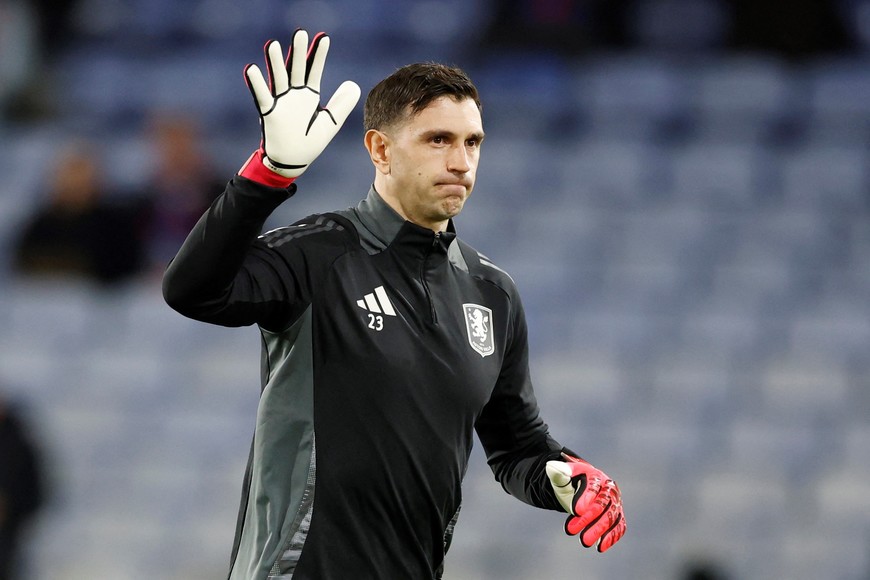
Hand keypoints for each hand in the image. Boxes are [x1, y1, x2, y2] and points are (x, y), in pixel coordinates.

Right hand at [244, 29, 360, 178]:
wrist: (293, 161)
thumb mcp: (331, 122)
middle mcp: (294, 95)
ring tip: (272, 44)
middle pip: (295, 69)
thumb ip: (342, 104)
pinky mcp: (269, 114)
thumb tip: (353, 84)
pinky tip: (251, 69)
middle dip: (298, 52)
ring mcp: (280, 103)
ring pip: (278, 79)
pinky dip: (256, 84)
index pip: (313, 70)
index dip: (318, 55)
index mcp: (309, 95)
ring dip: (274, 62)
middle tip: (300, 33)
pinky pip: (262, 97)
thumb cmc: (310, 142)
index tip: (323, 37)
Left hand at [546, 454, 625, 552]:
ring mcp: (615, 503)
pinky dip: (612, 536)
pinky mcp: (617, 515)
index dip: (586, 498)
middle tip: (571, 530)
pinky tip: (600, 547)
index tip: (576, 510)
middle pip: (603, 504)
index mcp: (596, 476)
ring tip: (585, 542)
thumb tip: (551, 467)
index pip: (593, 487)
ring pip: (612, 517)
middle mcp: (609, 489)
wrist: (580, 488)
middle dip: (589, 518)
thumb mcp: (562, 476)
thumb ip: (558, 472)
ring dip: (599, 530)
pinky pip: (619, 526)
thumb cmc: (570, 482)